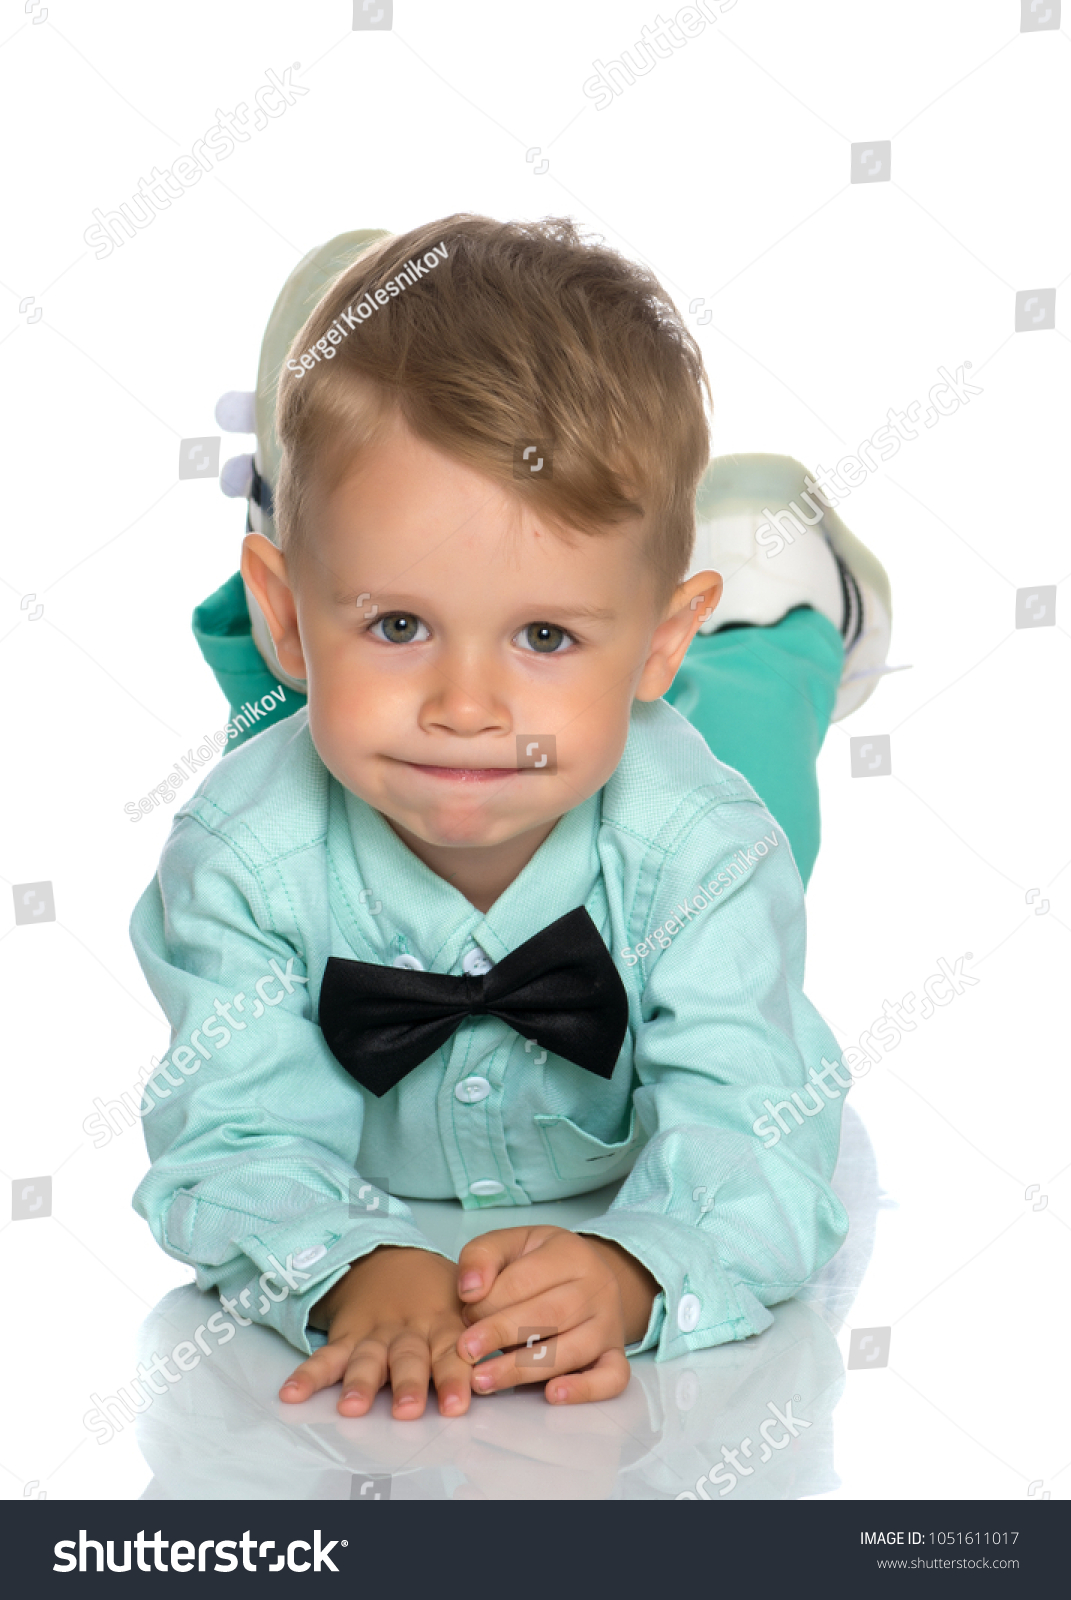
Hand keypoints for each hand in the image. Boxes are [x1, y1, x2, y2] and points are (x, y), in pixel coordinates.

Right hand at [278, 1246, 471, 1419]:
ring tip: (352, 1407)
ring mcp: (375, 1334)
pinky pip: (326, 1356)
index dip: (454, 1377)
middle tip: (407, 1410)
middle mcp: (408, 1330)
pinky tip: (292, 1394)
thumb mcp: (466, 1299)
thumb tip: (518, 1359)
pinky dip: (308, 1375)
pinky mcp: (347, 1336)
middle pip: (408, 1358)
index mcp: (443, 1322)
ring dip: (359, 1383)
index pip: (450, 1351)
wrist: (388, 1259)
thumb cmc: (437, 1292)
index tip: (458, 1405)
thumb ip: (486, 1327)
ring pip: (367, 1359)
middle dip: (407, 1384)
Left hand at [454, 1226, 658, 1404]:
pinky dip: (585, 1389)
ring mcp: (610, 1324)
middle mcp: (597, 1287)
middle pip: (548, 1315)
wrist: (587, 1276)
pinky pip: (612, 1377)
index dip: (488, 1301)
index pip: (525, 1279)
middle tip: (465, 1352)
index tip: (463, 1316)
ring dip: (523, 1369)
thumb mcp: (510, 1244)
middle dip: (501, 1334)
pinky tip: (552, 1395)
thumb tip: (469, 1290)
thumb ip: (482, 1256)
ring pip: (572, 1350)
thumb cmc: (539, 1263)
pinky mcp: (615, 1356)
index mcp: (570, 1253)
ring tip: (484, 1380)